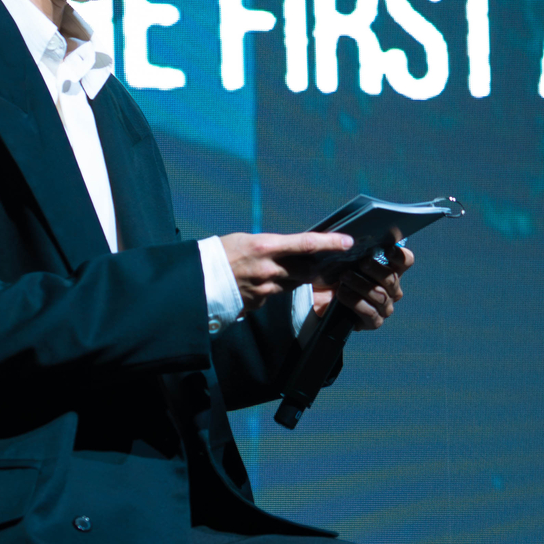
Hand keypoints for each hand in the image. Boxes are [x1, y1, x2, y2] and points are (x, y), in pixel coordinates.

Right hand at [219, 231, 354, 311]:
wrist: (196, 279)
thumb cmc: (221, 253)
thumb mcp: (248, 240)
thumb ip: (273, 247)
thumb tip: (293, 251)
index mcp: (266, 247)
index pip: (307, 244)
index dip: (330, 243)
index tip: (348, 241)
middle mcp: (269, 269)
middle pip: (307, 270)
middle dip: (318, 268)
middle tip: (328, 264)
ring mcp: (265, 289)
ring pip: (292, 283)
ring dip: (293, 278)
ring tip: (277, 269)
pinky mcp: (259, 302)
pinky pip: (274, 295)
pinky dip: (273, 288)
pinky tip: (258, 283)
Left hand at [311, 240, 413, 331]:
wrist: (319, 297)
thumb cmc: (334, 273)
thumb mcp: (344, 257)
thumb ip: (357, 247)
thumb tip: (360, 238)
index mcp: (390, 270)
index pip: (406, 261)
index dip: (399, 255)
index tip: (386, 249)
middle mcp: (392, 289)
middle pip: (392, 279)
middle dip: (375, 269)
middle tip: (360, 263)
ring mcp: (384, 307)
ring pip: (380, 295)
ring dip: (361, 284)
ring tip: (344, 277)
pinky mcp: (374, 322)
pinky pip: (371, 313)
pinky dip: (355, 302)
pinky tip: (342, 294)